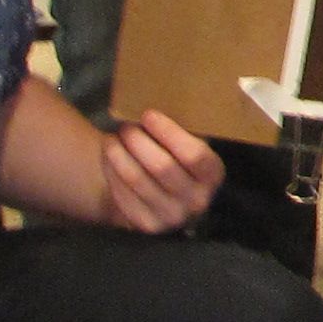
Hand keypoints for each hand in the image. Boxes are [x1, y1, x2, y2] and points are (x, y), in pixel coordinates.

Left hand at [101, 108, 223, 234]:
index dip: (168, 132)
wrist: (163, 200)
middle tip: (125, 126)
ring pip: (137, 179)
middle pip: (162, 166)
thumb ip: (184, 129)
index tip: (147, 115)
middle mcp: (196, 201)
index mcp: (213, 175)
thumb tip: (162, 95)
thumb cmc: (177, 160)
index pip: (194, 154)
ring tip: (113, 138)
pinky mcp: (147, 226)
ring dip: (119, 153)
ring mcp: (172, 217)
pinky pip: (122, 194)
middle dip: (138, 141)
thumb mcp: (191, 145)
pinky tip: (109, 156)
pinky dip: (112, 170)